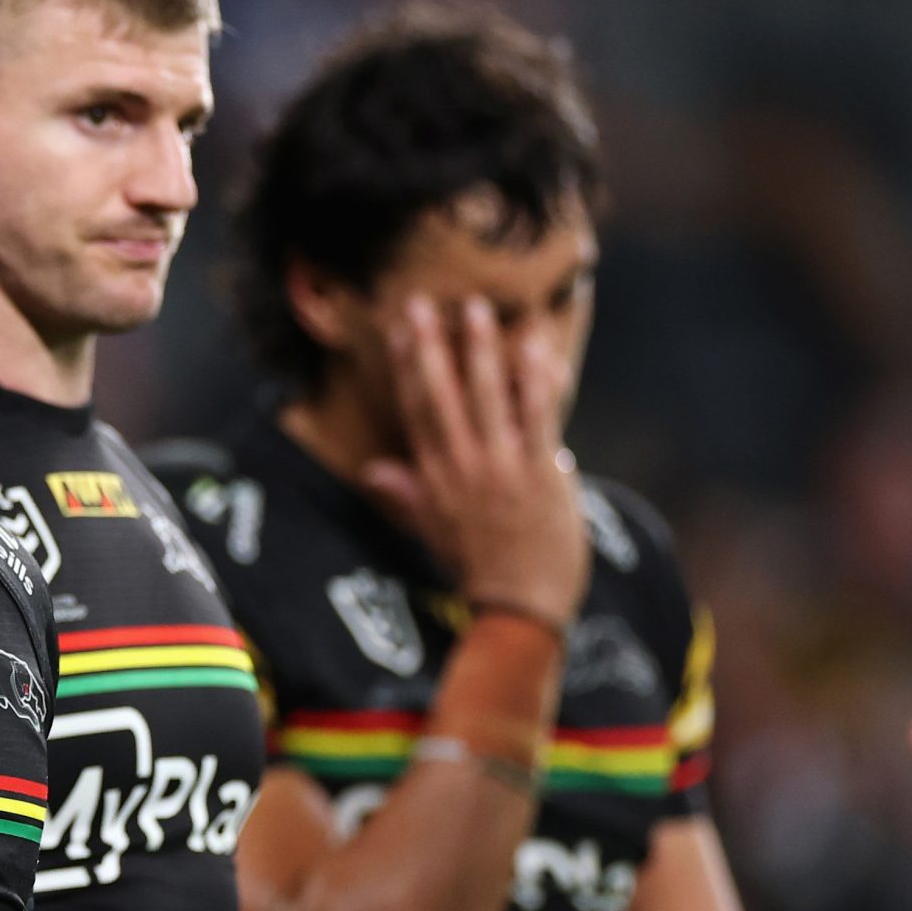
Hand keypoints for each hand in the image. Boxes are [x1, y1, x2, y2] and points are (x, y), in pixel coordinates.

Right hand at [359, 295, 588, 631]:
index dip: (407, 366)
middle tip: (422, 303)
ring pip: (487, 399)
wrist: (519, 606)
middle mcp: (462, 467)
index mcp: (435, 477)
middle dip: (431, 347)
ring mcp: (501, 469)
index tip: (399, 327)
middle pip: (441, 396)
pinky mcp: (540, 473)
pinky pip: (536, 417)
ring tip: (478, 310)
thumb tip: (371, 470)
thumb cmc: (479, 568)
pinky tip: (533, 348)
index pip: (416, 410)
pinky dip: (534, 383)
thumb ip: (406, 494)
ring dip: (481, 352)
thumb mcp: (433, 530)